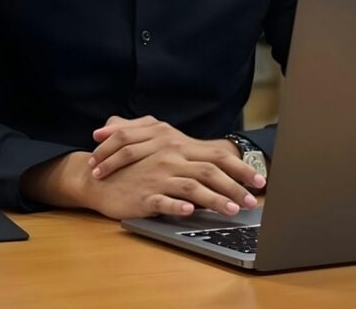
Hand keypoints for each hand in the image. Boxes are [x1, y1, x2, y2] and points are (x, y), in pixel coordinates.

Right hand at [91, 116, 264, 206]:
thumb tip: (213, 162)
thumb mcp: (155, 149)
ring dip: (215, 199)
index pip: (215, 155)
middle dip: (235, 186)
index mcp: (176, 146)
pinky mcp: (144, 195)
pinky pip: (163, 200)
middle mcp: (170, 158)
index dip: (240, 167)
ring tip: (232, 210)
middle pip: (210, 171)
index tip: (259, 180)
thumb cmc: (129, 164)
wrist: (96, 176)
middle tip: (253, 200)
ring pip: (192, 186)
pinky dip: (177, 205)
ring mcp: (157, 176)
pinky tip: (190, 210)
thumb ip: (181, 151)